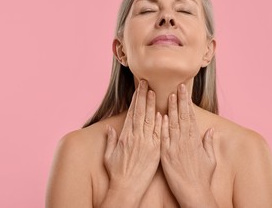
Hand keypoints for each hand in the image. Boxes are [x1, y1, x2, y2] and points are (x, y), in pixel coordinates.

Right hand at [103, 80, 161, 204]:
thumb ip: (110, 140)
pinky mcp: (155, 151)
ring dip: (152, 105)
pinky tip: (162, 112)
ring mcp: (146, 143)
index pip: (132, 113)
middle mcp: (135, 137)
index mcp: (125, 136)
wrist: (126, 188)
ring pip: (150, 120)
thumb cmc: (117, 173)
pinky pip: (158, 133)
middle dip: (143, 96)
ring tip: (153, 92)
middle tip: (146, 83)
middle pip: (140, 112)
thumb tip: (109, 128)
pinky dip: (160, 122)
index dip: (136, 100)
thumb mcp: (109, 155)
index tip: (139, 89)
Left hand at [160, 84, 216, 206]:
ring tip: (170, 95)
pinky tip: (161, 116)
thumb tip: (211, 131)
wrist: (194, 193)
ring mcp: (176, 147)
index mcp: (195, 140)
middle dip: (181, 100)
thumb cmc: (203, 177)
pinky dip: (162, 127)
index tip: (184, 91)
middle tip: (179, 86)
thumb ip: (209, 143)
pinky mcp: (166, 155)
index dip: (187, 103)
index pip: (190, 117)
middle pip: (183, 116)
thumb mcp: (210, 159)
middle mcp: (186, 141)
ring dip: (171, 109)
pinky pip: (164, 138)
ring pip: (173, 124)